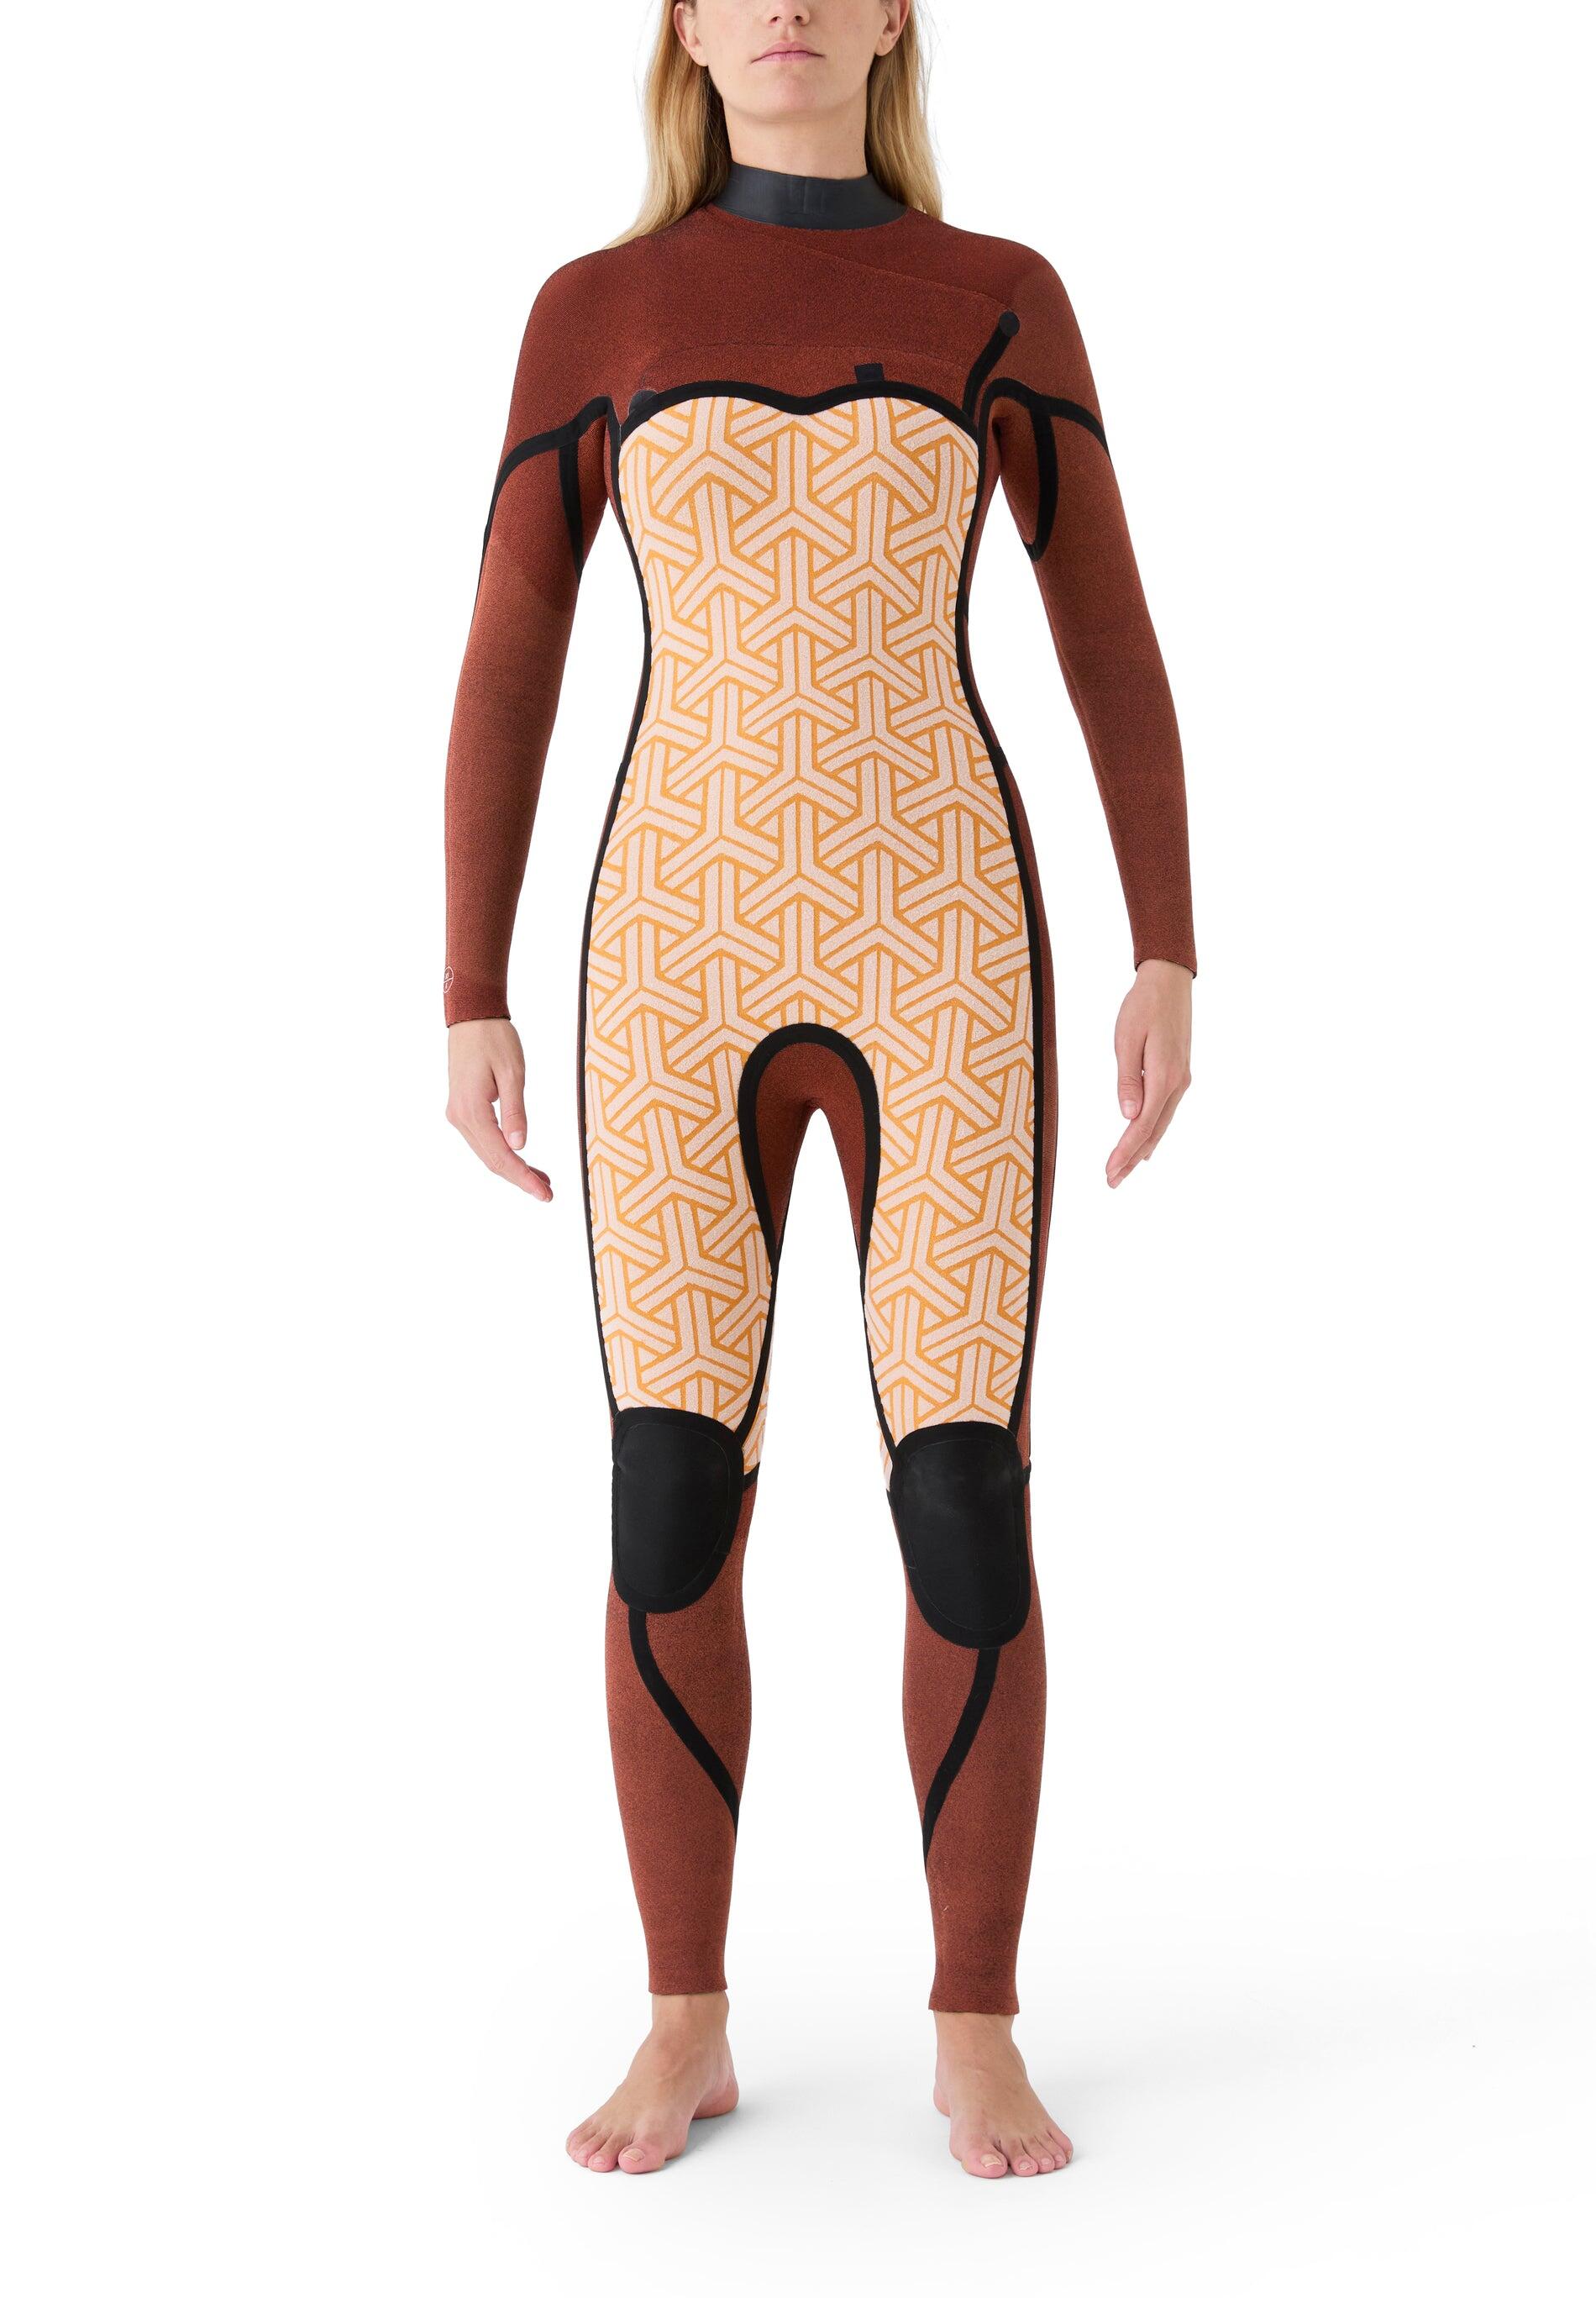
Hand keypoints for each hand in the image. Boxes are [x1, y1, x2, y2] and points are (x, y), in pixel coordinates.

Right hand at [446, 1019, 551, 1198]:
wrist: (472, 1017)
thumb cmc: (494, 1039)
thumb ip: (515, 1111)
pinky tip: (522, 1160)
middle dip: (520, 1178)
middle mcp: (460, 1117)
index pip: (500, 1156)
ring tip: (542, 1180)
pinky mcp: (464, 1110)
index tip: (544, 1193)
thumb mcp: (513, 1073)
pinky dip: (504, 1153)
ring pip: (488, 1153)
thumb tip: (520, 1147)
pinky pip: (484, 1140)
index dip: (523, 1178)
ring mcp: (459, 1115)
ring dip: (514, 1168)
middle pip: (492, 1160)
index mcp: (472, 1110)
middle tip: (548, 1193)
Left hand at [1107, 960, 1192, 1187]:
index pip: (1142, 1125)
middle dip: (1132, 1158)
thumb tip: (1128, 1116)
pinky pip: (1165, 1111)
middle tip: (1112, 1181)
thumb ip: (1128, 1079)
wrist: (1169, 980)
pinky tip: (1145, 1143)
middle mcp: (1177, 1083)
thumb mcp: (1127, 1039)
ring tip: (1124, 1170)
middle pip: (1153, 1131)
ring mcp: (1181, 1079)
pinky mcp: (1178, 1073)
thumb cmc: (1143, 1005)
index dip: (1125, 1151)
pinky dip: (1152, 1131)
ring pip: (1161, 1124)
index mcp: (1165, 1076)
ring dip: (1142, 1148)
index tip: (1110, 1171)